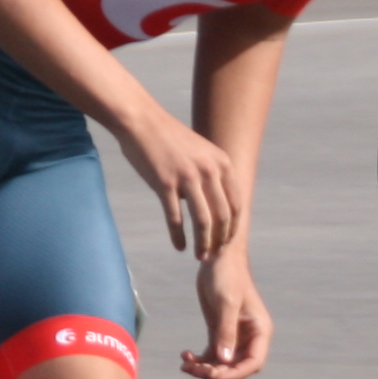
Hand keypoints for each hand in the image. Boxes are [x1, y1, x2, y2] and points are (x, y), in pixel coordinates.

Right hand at [113, 108, 242, 255]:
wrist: (141, 122)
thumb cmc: (169, 139)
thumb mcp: (202, 151)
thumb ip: (213, 174)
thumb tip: (217, 202)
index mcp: (221, 163)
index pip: (236, 204)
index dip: (233, 228)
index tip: (227, 242)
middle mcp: (208, 170)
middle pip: (223, 216)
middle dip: (220, 240)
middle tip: (214, 255)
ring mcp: (187, 177)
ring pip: (203, 221)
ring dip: (203, 244)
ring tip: (200, 256)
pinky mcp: (165, 184)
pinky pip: (176, 218)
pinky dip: (178, 236)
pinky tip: (179, 247)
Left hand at [181, 246, 269, 378]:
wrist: (218, 256)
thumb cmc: (227, 275)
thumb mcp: (226, 303)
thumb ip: (226, 332)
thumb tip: (224, 360)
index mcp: (260, 331)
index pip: (253, 363)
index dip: (235, 374)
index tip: (214, 375)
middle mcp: (250, 337)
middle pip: (236, 367)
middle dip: (215, 372)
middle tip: (193, 369)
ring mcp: (234, 336)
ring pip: (222, 364)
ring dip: (204, 368)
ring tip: (186, 365)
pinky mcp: (219, 331)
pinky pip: (211, 354)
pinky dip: (199, 360)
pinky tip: (185, 356)